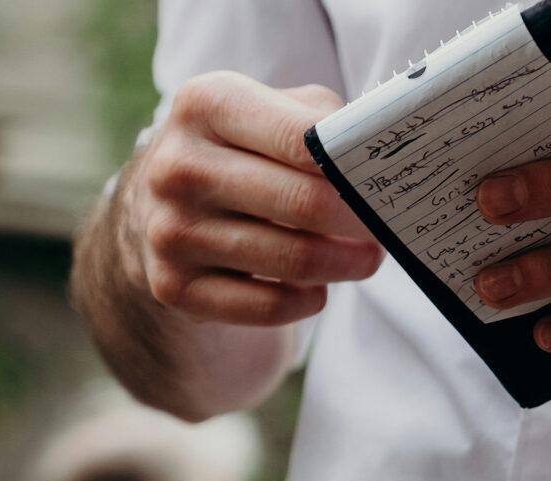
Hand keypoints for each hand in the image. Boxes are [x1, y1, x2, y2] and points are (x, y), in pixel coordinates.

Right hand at [124, 71, 382, 325]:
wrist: (162, 202)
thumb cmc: (245, 149)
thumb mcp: (276, 110)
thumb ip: (327, 123)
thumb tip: (381, 158)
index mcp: (207, 104)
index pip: (302, 139)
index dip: (355, 167)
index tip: (386, 184)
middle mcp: (178, 166)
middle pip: (304, 204)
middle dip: (361, 222)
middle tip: (387, 229)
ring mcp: (170, 229)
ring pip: (293, 260)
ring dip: (345, 265)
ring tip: (366, 259)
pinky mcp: (172, 285)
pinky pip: (266, 307)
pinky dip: (306, 301)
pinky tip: (317, 289)